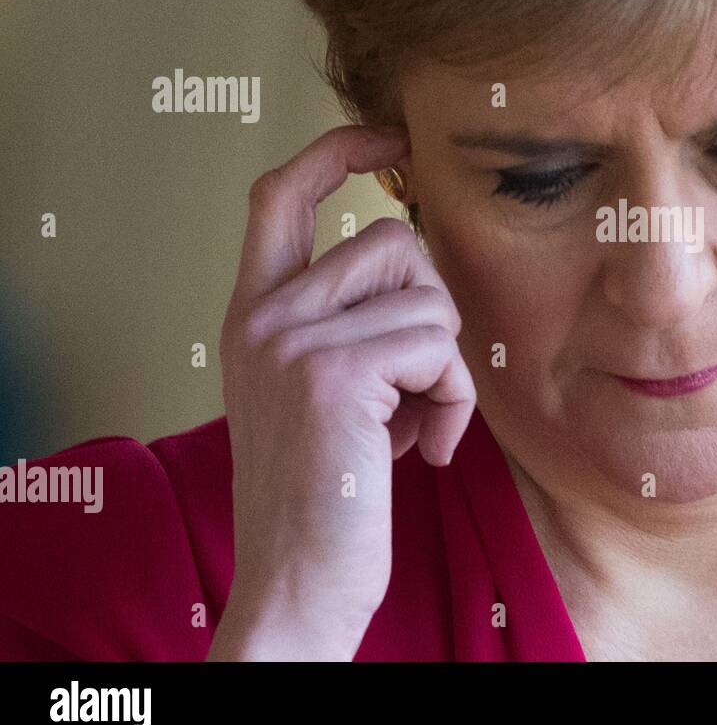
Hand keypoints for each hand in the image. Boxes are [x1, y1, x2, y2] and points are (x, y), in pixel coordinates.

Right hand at [207, 125, 475, 659]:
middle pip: (392, 242)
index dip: (336, 151)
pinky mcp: (332, 373)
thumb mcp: (325, 395)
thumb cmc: (328, 496)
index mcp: (254, 314)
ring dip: (447, 369)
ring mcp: (289, 340)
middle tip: (417, 388)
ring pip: (428, 294)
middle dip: (432, 312)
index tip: (389, 139)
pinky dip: (454, 400)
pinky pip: (441, 346)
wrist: (296, 586)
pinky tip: (422, 452)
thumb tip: (426, 272)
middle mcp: (262, 316)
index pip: (280, 195)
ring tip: (416, 426)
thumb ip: (352, 328)